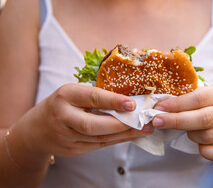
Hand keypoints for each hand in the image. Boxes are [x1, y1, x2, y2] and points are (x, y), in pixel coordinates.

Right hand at [18, 84, 152, 157]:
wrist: (36, 130)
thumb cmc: (61, 105)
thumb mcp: (72, 93)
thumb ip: (94, 95)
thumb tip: (127, 97)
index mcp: (65, 96)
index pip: (91, 98)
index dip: (113, 101)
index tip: (132, 103)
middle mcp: (63, 116)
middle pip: (94, 124)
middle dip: (121, 124)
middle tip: (143, 121)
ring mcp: (66, 137)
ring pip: (99, 138)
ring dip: (125, 134)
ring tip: (144, 129)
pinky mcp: (72, 150)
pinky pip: (99, 145)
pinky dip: (117, 140)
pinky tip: (132, 135)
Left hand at [152, 84, 212, 161]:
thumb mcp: (209, 96)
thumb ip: (189, 99)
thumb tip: (159, 108)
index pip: (199, 98)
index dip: (177, 104)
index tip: (158, 109)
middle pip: (203, 118)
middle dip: (177, 121)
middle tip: (157, 122)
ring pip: (208, 137)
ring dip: (191, 135)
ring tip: (189, 131)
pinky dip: (204, 151)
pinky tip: (201, 145)